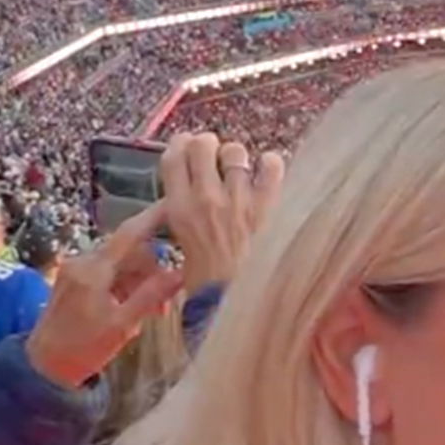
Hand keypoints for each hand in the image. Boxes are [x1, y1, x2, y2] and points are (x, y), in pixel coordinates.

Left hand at [24, 202, 182, 388]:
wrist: (45, 364)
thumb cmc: (84, 347)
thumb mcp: (123, 325)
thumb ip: (152, 296)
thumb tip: (181, 273)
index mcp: (94, 270)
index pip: (130, 234)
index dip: (155, 217)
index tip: (177, 204)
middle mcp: (84, 262)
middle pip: (130, 250)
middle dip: (153, 270)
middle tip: (167, 302)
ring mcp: (78, 270)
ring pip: (122, 263)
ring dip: (141, 281)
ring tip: (151, 311)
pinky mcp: (75, 280)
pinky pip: (110, 272)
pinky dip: (126, 286)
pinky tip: (133, 308)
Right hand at [159, 132, 283, 293]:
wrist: (236, 302)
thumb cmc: (208, 283)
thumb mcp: (182, 245)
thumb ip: (185, 215)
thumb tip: (192, 195)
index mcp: (179, 208)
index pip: (172, 158)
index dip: (180, 143)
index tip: (187, 142)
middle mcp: (206, 198)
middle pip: (202, 146)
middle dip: (208, 144)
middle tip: (215, 153)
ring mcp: (238, 200)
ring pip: (235, 153)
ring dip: (237, 155)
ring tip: (242, 166)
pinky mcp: (268, 207)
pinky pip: (272, 167)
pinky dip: (271, 163)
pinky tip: (269, 168)